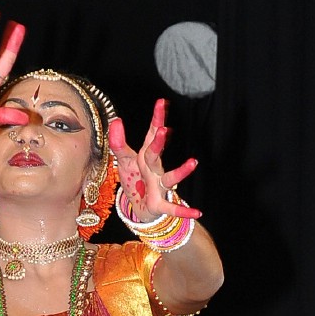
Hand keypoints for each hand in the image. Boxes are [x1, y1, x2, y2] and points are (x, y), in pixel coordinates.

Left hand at [108, 99, 200, 222]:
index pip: (152, 135)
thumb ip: (118, 143)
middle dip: (159, 144)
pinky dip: (183, 211)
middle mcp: (154, 169)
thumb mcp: (124, 160)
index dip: (156, 119)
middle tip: (163, 130)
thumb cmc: (136, 180)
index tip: (162, 102)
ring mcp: (158, 186)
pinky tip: (198, 212)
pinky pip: (171, 208)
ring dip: (181, 171)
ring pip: (170, 178)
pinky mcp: (158, 204)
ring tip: (193, 162)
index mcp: (146, 156)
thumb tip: (117, 120)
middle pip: (155, 154)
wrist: (140, 207)